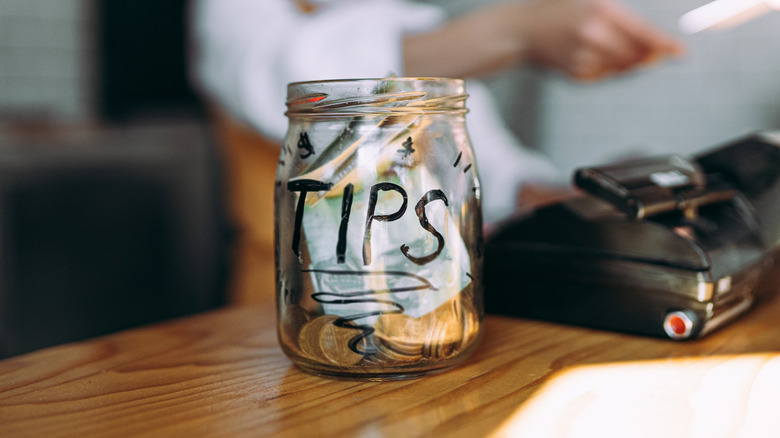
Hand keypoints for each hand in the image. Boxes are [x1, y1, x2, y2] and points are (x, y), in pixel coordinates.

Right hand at [512, 0, 683, 79]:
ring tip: (610, 49)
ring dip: (626, 63)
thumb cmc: (558, 11)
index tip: (680, 53)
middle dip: (646, 57)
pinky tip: (592, 56)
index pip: (644, 33)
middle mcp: (595, 34)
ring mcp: (585, 55)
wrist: (521, 30)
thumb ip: (623, 19)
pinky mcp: (576, 72)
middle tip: (651, 54)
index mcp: (603, 10)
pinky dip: (605, 69)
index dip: (665, 45)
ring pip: (621, 68)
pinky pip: (603, 75)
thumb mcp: (591, 0)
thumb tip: (653, 45)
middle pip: (637, 56)